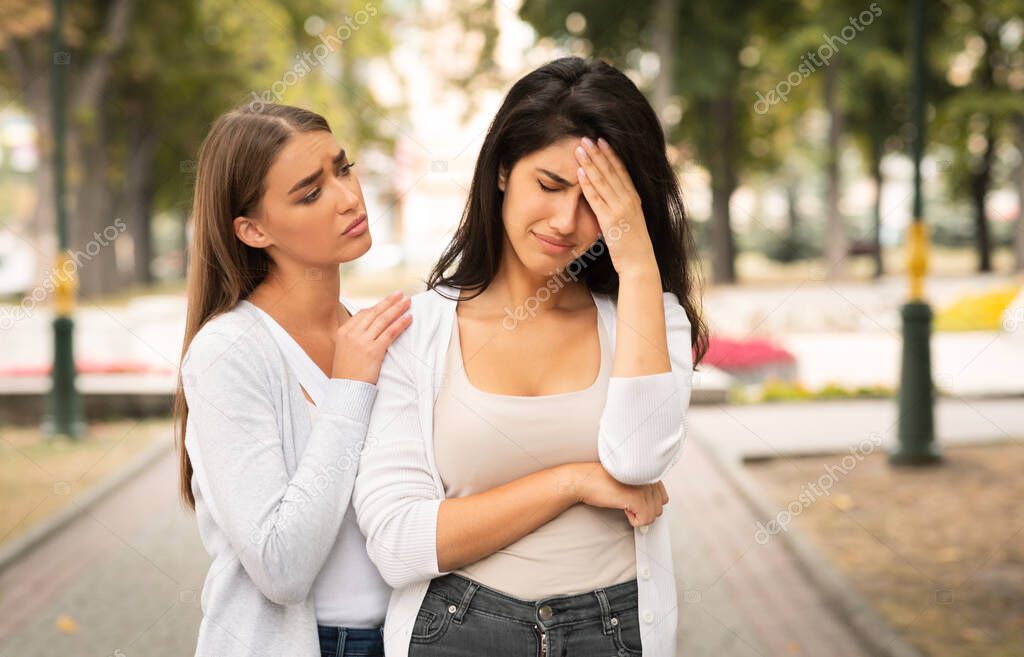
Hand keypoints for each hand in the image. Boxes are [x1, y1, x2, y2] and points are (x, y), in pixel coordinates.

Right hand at [331, 291, 411, 383]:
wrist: (346, 389)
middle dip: (390, 302)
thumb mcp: (344, 350)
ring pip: (383, 320)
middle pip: (375, 313)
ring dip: (397, 309)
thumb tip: (369, 328)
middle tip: (401, 294)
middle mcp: (352, 334)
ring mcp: (363, 341)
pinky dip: (400, 324)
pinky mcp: (374, 350)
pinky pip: (390, 333)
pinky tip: (408, 318)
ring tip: (407, 302)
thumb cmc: (347, 372)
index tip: (388, 301)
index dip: (377, 306)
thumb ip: (354, 337)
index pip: (363, 313)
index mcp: (344, 332)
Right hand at [560, 462, 668, 527]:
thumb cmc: (599, 480)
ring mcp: (644, 487)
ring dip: (638, 516)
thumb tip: (654, 507)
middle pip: (659, 507)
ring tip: (624, 505)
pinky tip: (623, 510)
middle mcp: (648, 476)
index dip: (648, 504)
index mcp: (647, 469)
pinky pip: (645, 520)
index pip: (662, 496)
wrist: (582, 480)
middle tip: (627, 504)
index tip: (635, 504)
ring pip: (653, 515)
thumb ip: (643, 487)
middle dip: (644, 511)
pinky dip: (634, 521)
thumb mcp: (627, 480)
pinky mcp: (636, 498)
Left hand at [574, 137, 656, 274]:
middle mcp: (629, 200)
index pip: (621, 170)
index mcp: (634, 198)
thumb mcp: (630, 221)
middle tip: (585, 138)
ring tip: (580, 149)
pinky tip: (580, 172)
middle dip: (597, 153)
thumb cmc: (633, 246)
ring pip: (603, 181)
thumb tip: (613, 199)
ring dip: (590, 163)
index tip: (600, 141)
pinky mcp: (610, 220)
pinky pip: (596, 199)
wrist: (639, 264)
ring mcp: (620, 209)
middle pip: (611, 171)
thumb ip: (622, 207)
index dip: (610, 154)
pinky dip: (588, 184)